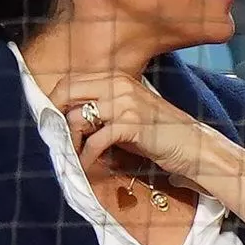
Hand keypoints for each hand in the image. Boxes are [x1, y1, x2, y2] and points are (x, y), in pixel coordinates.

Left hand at [50, 72, 210, 179]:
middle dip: (54, 116)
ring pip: (77, 118)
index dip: (54, 101)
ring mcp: (125, 103)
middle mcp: (119, 85)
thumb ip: (102, 109)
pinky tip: (85, 166)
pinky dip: (86, 156)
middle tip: (52, 138)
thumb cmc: (159, 134)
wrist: (194, 146)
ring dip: (69, 141)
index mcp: (117, 78)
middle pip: (67, 92)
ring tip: (69, 156)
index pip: (71, 81)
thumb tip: (67, 119)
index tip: (49, 121)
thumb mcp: (128, 113)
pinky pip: (95, 140)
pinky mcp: (131, 124)